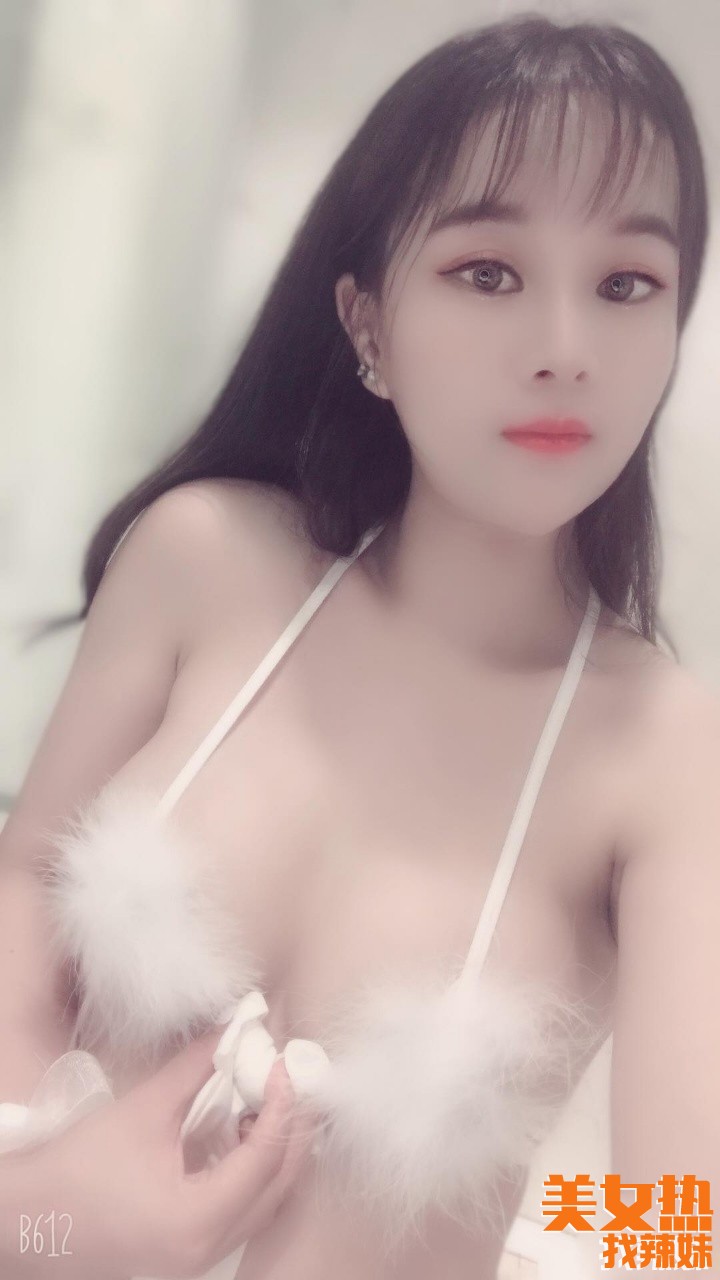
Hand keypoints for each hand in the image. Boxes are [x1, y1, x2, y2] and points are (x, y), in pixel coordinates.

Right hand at [8, 1027, 315, 1278]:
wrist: (30, 1217)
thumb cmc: (79, 1169)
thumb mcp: (145, 1109)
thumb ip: (196, 1065)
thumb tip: (236, 1027)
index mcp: (198, 1219)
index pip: (266, 1156)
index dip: (280, 1104)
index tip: (278, 1065)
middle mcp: (207, 1250)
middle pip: (278, 1186)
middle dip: (288, 1129)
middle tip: (282, 1081)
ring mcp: (198, 1260)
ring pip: (264, 1204)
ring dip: (271, 1153)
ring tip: (255, 1104)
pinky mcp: (187, 1255)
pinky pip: (240, 1214)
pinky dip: (249, 1174)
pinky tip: (231, 1137)